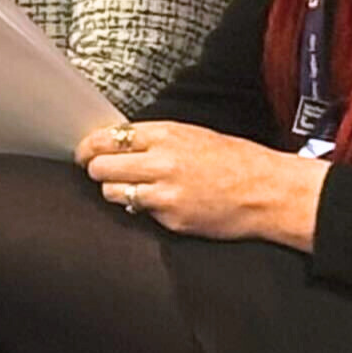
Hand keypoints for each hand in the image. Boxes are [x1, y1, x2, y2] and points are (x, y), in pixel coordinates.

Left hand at [78, 121, 325, 249]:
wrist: (268, 190)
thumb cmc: (235, 160)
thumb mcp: (192, 135)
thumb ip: (153, 140)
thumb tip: (116, 144)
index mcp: (166, 134)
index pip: (107, 138)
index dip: (88, 148)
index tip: (83, 153)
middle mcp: (161, 161)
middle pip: (100, 167)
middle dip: (98, 171)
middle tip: (103, 173)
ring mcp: (164, 193)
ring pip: (113, 192)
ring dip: (117, 191)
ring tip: (134, 189)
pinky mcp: (171, 218)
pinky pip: (141, 213)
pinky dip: (145, 209)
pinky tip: (164, 203)